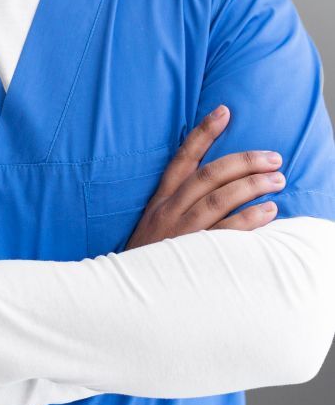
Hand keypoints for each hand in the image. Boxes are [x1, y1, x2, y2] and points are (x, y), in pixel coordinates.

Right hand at [125, 105, 284, 249]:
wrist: (127, 293)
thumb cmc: (149, 258)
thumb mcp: (154, 224)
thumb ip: (176, 204)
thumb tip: (212, 185)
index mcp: (160, 199)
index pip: (183, 157)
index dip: (203, 132)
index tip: (224, 111)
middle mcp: (170, 210)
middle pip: (209, 175)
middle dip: (243, 162)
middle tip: (273, 157)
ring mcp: (181, 231)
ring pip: (219, 198)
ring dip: (251, 185)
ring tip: (277, 179)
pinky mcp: (193, 254)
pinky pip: (225, 232)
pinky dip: (248, 219)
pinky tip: (268, 211)